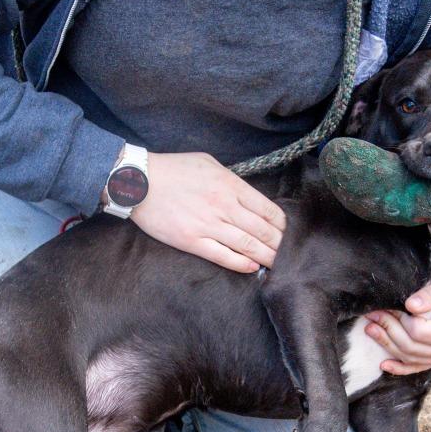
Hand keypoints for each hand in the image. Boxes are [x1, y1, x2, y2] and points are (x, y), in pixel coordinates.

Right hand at [129, 152, 285, 272]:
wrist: (139, 182)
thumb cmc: (173, 169)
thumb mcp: (209, 164)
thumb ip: (231, 180)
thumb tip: (247, 195)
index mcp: (230, 185)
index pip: (268, 209)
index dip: (282, 225)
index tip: (288, 233)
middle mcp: (224, 206)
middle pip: (263, 230)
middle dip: (280, 244)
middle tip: (291, 254)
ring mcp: (209, 225)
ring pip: (248, 245)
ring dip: (267, 257)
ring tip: (278, 265)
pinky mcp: (192, 241)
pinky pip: (223, 256)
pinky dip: (242, 263)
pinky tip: (253, 267)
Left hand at [363, 268, 430, 375]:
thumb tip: (409, 305)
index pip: (419, 332)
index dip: (401, 320)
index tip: (390, 305)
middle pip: (412, 347)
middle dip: (388, 330)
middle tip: (371, 314)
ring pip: (411, 358)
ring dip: (388, 344)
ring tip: (370, 328)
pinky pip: (418, 366)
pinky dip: (400, 367)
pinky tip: (383, 364)